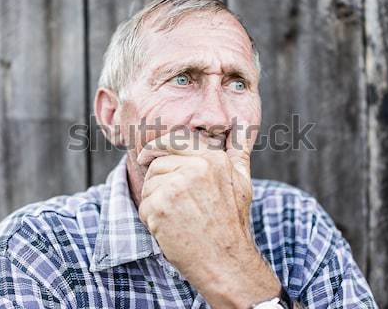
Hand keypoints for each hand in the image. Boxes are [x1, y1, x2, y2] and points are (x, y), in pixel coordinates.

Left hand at [137, 125, 280, 307]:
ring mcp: (177, 187)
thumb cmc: (232, 223)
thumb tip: (243, 125)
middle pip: (157, 163)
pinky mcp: (161, 207)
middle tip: (173, 204)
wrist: (227, 261)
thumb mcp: (242, 181)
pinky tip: (171, 229)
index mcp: (213, 159)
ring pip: (149, 184)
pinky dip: (151, 219)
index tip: (146, 156)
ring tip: (177, 218)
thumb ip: (239, 150)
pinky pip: (144, 205)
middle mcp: (196, 168)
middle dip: (158, 182)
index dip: (156, 147)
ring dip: (155, 202)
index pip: (173, 140)